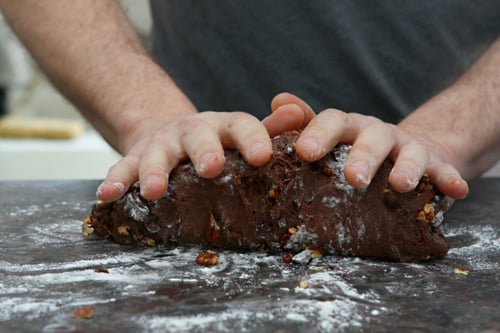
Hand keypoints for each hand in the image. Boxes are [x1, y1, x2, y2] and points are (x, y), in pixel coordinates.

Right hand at [97, 111, 275, 200]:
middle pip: (197, 136)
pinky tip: (107, 195)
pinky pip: (123, 167)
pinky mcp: (136, 156)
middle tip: (210, 168)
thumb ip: (271, 129)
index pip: (241, 124)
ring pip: (157, 154)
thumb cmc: (218, 140)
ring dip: (155, 171)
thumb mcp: (242, 133)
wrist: (172, 130)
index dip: (252, 138)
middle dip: (203, 151)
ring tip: (155, 191)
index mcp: (224, 126)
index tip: (262, 156)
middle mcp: (193, 131)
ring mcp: (162, 143)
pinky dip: (115, 180)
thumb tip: (300, 114)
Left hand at [267, 93, 468, 198]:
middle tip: (353, 179)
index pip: (333, 121)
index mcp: (349, 127)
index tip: (304, 152)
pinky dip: (449, 178)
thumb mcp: (331, 136)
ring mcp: (407, 147)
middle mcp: (378, 133)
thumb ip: (305, 124)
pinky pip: (443, 169)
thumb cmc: (356, 148)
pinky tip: (456, 189)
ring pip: (409, 152)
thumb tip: (277, 101)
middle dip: (363, 156)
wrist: (404, 150)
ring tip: (400, 185)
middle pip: (372, 137)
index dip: (319, 134)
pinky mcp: (434, 164)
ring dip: (406, 167)